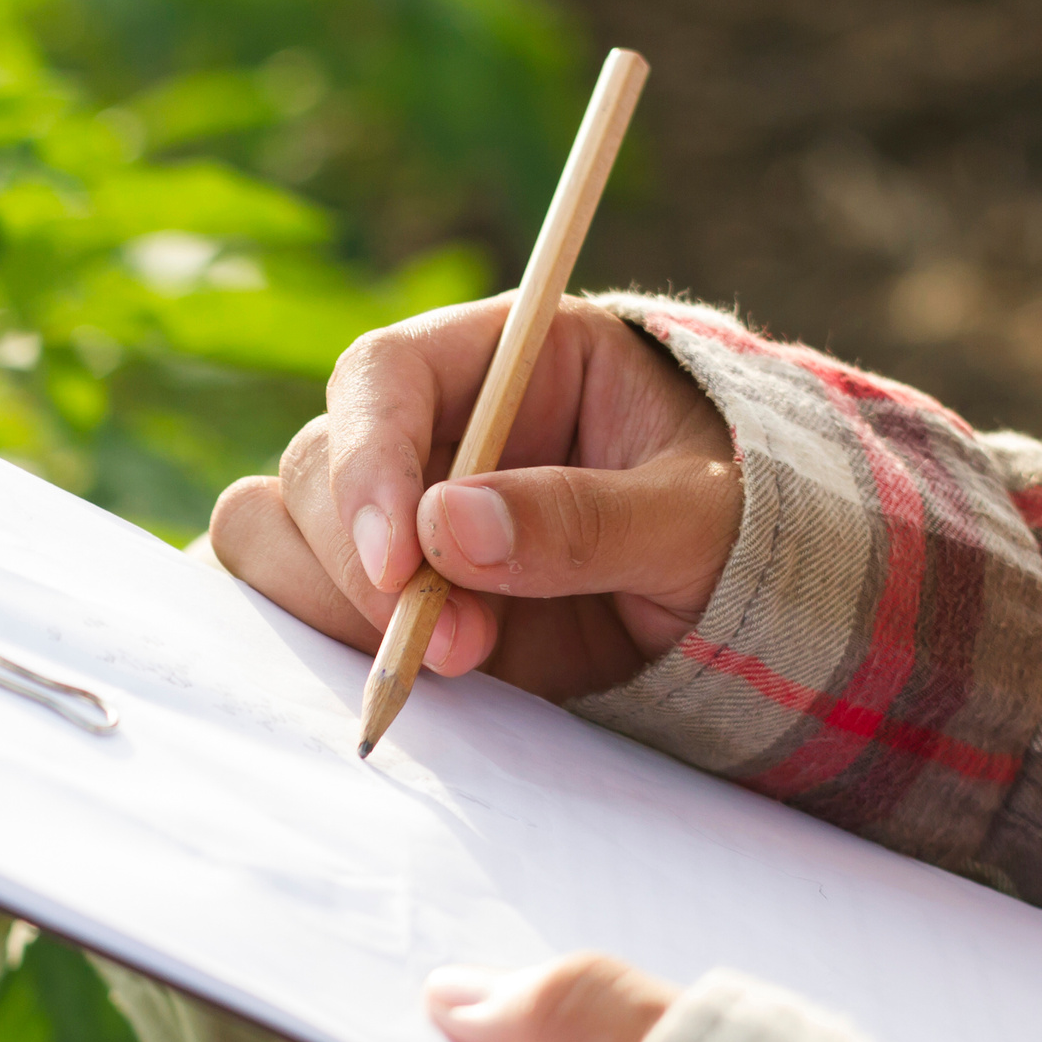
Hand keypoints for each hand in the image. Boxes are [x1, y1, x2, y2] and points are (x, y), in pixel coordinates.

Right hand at [211, 294, 740, 700]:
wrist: (762, 610)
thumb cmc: (749, 527)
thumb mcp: (702, 517)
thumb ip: (587, 517)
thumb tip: (451, 528)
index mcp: (507, 360)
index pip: (383, 373)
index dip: (369, 460)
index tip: (399, 559)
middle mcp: (432, 433)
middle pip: (314, 466)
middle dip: (361, 566)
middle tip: (455, 646)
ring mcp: (402, 521)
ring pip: (279, 539)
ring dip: (334, 611)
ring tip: (458, 662)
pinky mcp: (393, 602)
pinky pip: (299, 613)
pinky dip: (322, 650)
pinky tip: (403, 681)